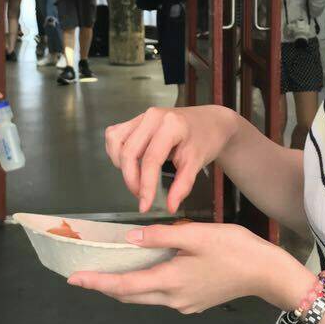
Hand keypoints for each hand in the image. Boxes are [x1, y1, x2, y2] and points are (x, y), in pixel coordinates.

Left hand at [67, 222, 312, 313]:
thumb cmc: (234, 249)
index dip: (97, 282)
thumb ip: (161, 236)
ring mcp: (184, 304)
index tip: (74, 280)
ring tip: (108, 272)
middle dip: (105, 286)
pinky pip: (161, 295)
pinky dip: (146, 285)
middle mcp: (173, 299)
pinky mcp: (195, 302)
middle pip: (131, 295)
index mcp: (170, 281)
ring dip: (125, 286)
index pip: (124, 284)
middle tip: (83, 277)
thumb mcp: (197, 235)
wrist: (266, 273)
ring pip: (145, 297)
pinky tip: (145, 271)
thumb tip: (130, 239)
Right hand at [105, 105, 238, 212]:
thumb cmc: (204, 140)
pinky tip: (130, 164)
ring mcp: (141, 116)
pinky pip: (115, 135)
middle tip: (142, 197)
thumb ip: (182, 185)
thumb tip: (170, 207)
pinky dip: (116, 152)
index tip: (145, 206)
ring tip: (137, 179)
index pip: (151, 160)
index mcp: (171, 125)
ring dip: (121, 165)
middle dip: (132, 180)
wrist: (210, 123)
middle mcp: (152, 116)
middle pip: (129, 152)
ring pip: (116, 142)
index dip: (145, 186)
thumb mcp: (197, 163)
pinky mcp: (135, 119)